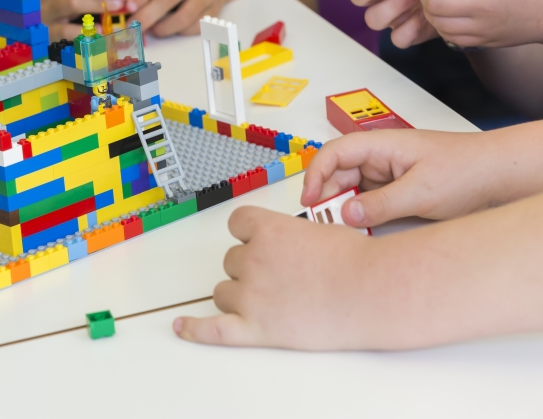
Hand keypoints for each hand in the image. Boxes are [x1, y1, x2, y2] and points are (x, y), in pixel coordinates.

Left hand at [126, 0, 241, 36]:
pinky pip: (193, 27)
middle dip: (146, 15)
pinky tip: (167, 28)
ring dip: (161, 28)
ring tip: (149, 29)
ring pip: (183, 17)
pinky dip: (176, 31)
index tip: (128, 7)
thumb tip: (129, 6)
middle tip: (132, 26)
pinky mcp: (216, 9)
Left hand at [173, 206, 372, 349]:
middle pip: (231, 261)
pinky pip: (215, 330)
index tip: (260, 241)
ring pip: (223, 292)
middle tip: (283, 277)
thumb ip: (288, 235)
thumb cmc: (355, 261)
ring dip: (240, 294)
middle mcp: (253, 259)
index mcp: (267, 230)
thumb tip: (281, 245)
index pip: (237, 224)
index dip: (249, 234)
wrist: (372, 291)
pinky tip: (182, 327)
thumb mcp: (319, 229)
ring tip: (274, 300)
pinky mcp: (256, 328)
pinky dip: (196, 329)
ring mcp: (251, 295)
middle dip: (251, 268)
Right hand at [299, 129, 521, 228]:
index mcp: (381, 145)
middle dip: (327, 195)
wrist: (499, 175)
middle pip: (339, 173)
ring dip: (343, 206)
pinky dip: (360, 212)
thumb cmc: (466, 170)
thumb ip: (380, 205)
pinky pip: (367, 199)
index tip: (309, 200)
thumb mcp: (421, 192)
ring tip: (340, 227)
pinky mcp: (395, 188)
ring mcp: (387, 172)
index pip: (335, 153)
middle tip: (323, 221)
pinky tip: (360, 226)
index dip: (316, 174)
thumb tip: (346, 214)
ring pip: (352, 188)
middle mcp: (380, 156)